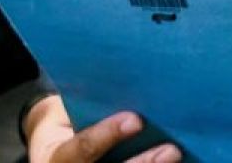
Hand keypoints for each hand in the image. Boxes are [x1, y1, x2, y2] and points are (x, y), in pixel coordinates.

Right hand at [25, 95, 181, 162]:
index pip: (83, 149)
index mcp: (57, 157)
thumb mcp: (63, 113)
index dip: (107, 135)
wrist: (54, 149)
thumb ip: (88, 104)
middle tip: (171, 150)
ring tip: (177, 156)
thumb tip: (125, 76)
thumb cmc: (65, 122)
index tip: (135, 119)